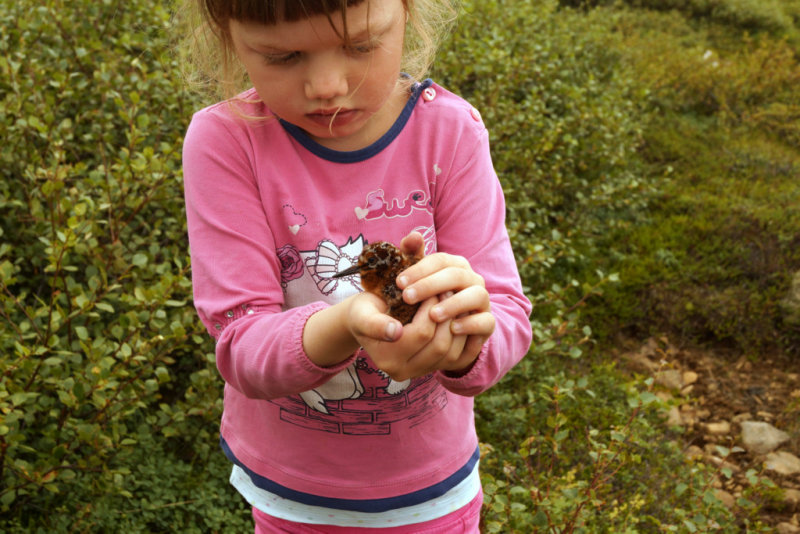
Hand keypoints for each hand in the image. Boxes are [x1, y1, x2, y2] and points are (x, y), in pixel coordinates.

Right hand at [346, 293, 468, 380]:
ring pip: (451, 353)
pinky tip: (461, 318)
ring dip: (458, 326)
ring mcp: (419, 373)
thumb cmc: (364, 311)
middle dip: (447, 316)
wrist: (366, 321)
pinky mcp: (432, 370)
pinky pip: (458, 359)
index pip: (422, 333)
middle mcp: (403, 372)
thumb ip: (374, 324)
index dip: (432, 308)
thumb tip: (395, 332)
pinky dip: (464, 339)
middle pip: (439, 346)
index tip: (433, 289)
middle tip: (448, 293)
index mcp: (386, 359)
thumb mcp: (362, 313)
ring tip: (454, 303)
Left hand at [395, 231, 495, 371]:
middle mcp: (473, 280)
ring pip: (476, 295)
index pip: (440, 260)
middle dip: (430, 285)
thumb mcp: (416, 281)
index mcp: (456, 266)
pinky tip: (453, 329)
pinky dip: (471, 324)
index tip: (399, 282)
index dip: (419, 269)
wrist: (444, 333)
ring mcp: (483, 301)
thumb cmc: (427, 302)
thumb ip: (413, 256)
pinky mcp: (488, 323)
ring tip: (432, 315)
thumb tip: (413, 235)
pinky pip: (486, 321)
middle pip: (456, 275)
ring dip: (454, 304)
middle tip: (407, 297)